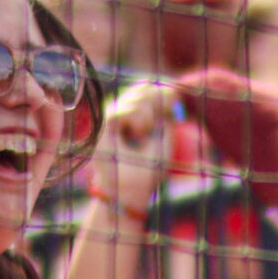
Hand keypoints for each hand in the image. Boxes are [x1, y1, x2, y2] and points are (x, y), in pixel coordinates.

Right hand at [86, 81, 176, 219]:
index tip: (174, 104)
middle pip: (143, 88)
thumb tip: (171, 90)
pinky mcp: (103, 125)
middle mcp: (123, 111)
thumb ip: (166, 113)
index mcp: (137, 113)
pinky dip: (135, 122)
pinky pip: (123, 111)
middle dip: (157, 105)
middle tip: (155, 128)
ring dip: (147, 119)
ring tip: (142, 137)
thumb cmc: (148, 168)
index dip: (163, 92)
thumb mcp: (164, 136)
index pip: (148, 88)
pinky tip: (135, 135)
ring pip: (136, 100)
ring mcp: (112, 117)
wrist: (131, 190)